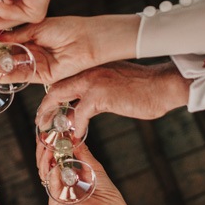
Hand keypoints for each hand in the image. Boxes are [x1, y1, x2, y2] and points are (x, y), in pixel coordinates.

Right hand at [0, 14, 138, 84]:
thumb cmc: (67, 28)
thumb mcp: (37, 28)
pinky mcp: (44, 76)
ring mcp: (37, 64)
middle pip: (9, 57)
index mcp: (31, 37)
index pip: (9, 42)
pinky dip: (11, 76)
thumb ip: (18, 35)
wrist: (87, 40)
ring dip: (1, 67)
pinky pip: (24, 76)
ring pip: (14, 68)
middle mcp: (33, 52)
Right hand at [36, 142, 130, 204]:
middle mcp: (59, 183)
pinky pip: (52, 186)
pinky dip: (53, 175)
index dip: (48, 146)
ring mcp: (56, 194)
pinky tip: (56, 165)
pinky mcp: (57, 204)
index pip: (51, 158)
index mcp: (65, 175)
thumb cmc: (105, 192)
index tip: (48, 133)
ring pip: (44, 174)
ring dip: (45, 159)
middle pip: (44, 164)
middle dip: (43, 150)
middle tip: (44, 137)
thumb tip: (73, 137)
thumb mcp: (93, 166)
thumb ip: (82, 153)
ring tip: (49, 147)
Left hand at [37, 62, 191, 133]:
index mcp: (92, 68)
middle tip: (40, 121)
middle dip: (45, 106)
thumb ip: (98, 93)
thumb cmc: (145, 88)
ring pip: (59, 97)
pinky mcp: (100, 96)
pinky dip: (76, 126)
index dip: (54, 97)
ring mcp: (93, 82)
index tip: (50, 111)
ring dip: (51, 116)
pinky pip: (80, 114)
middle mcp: (88, 72)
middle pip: (55, 88)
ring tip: (48, 131)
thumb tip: (86, 108)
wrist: (163, 85)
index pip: (65, 81)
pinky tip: (77, 136)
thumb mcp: (115, 85)